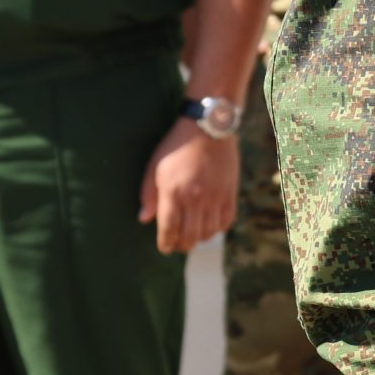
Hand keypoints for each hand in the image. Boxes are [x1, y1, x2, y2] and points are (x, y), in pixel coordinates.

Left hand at [140, 118, 236, 253]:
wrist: (208, 127)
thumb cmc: (176, 146)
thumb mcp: (155, 167)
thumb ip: (148, 195)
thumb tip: (144, 219)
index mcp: (173, 192)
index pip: (168, 229)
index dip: (165, 243)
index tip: (165, 247)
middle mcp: (195, 198)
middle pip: (189, 236)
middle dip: (182, 245)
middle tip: (178, 244)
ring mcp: (214, 196)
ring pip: (208, 232)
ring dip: (199, 238)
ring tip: (194, 235)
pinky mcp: (230, 192)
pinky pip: (226, 221)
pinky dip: (218, 228)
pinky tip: (210, 224)